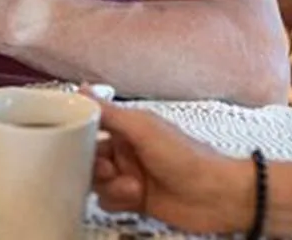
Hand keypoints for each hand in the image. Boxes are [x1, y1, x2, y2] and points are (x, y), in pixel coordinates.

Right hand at [90, 102, 253, 234]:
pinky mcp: (133, 199)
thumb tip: (81, 91)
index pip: (92, 127)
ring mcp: (129, 175)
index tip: (74, 142)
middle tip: (109, 169)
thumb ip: (109, 113)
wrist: (217, 197)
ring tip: (131, 185)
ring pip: (96, 181)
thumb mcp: (143, 129)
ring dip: (110, 185)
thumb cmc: (188, 157)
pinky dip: (117, 200)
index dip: (81, 136)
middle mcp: (125, 150)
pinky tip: (135, 197)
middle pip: (90, 157)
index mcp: (127, 127)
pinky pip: (108, 201)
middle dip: (95, 166)